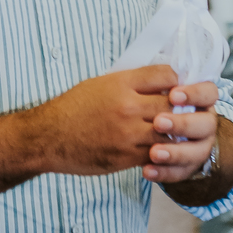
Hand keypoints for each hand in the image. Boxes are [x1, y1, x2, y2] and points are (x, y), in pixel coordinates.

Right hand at [32, 66, 208, 177]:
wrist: (49, 137)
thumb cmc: (73, 108)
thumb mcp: (100, 84)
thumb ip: (130, 83)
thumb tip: (159, 83)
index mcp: (121, 83)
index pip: (166, 75)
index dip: (176, 81)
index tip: (176, 87)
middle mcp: (128, 107)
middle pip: (172, 105)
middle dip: (180, 108)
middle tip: (184, 110)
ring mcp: (129, 134)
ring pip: (169, 131)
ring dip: (174, 132)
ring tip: (177, 131)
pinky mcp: (126, 157)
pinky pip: (156, 153)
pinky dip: (162, 150)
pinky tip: (162, 147)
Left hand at [144, 80, 219, 183]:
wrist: (131, 129)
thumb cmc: (142, 101)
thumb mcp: (149, 87)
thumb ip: (158, 82)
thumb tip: (161, 76)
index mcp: (199, 100)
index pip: (209, 92)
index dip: (195, 93)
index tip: (173, 95)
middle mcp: (204, 123)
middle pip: (206, 124)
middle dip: (183, 124)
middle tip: (158, 122)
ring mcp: (198, 146)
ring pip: (196, 152)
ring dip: (176, 152)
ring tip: (153, 152)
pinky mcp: (185, 167)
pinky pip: (179, 173)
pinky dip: (164, 173)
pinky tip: (146, 171)